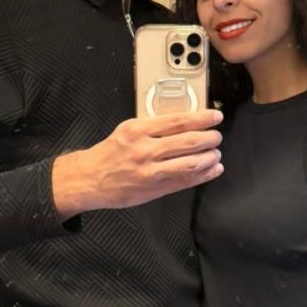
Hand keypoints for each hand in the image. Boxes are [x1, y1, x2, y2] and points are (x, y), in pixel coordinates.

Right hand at [52, 109, 223, 215]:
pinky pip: (184, 182)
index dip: (201, 118)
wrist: (89, 179)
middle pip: (188, 141)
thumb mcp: (127, 130)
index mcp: (138, 129)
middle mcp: (145, 149)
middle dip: (209, 138)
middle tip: (217, 136)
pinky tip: (212, 170)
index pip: (178, 121)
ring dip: (209, 158)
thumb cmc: (108, 154)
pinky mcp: (153, 189)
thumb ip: (153, 127)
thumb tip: (184, 123)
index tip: (215, 117)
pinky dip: (203, 176)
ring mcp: (150, 171)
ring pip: (190, 163)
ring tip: (215, 154)